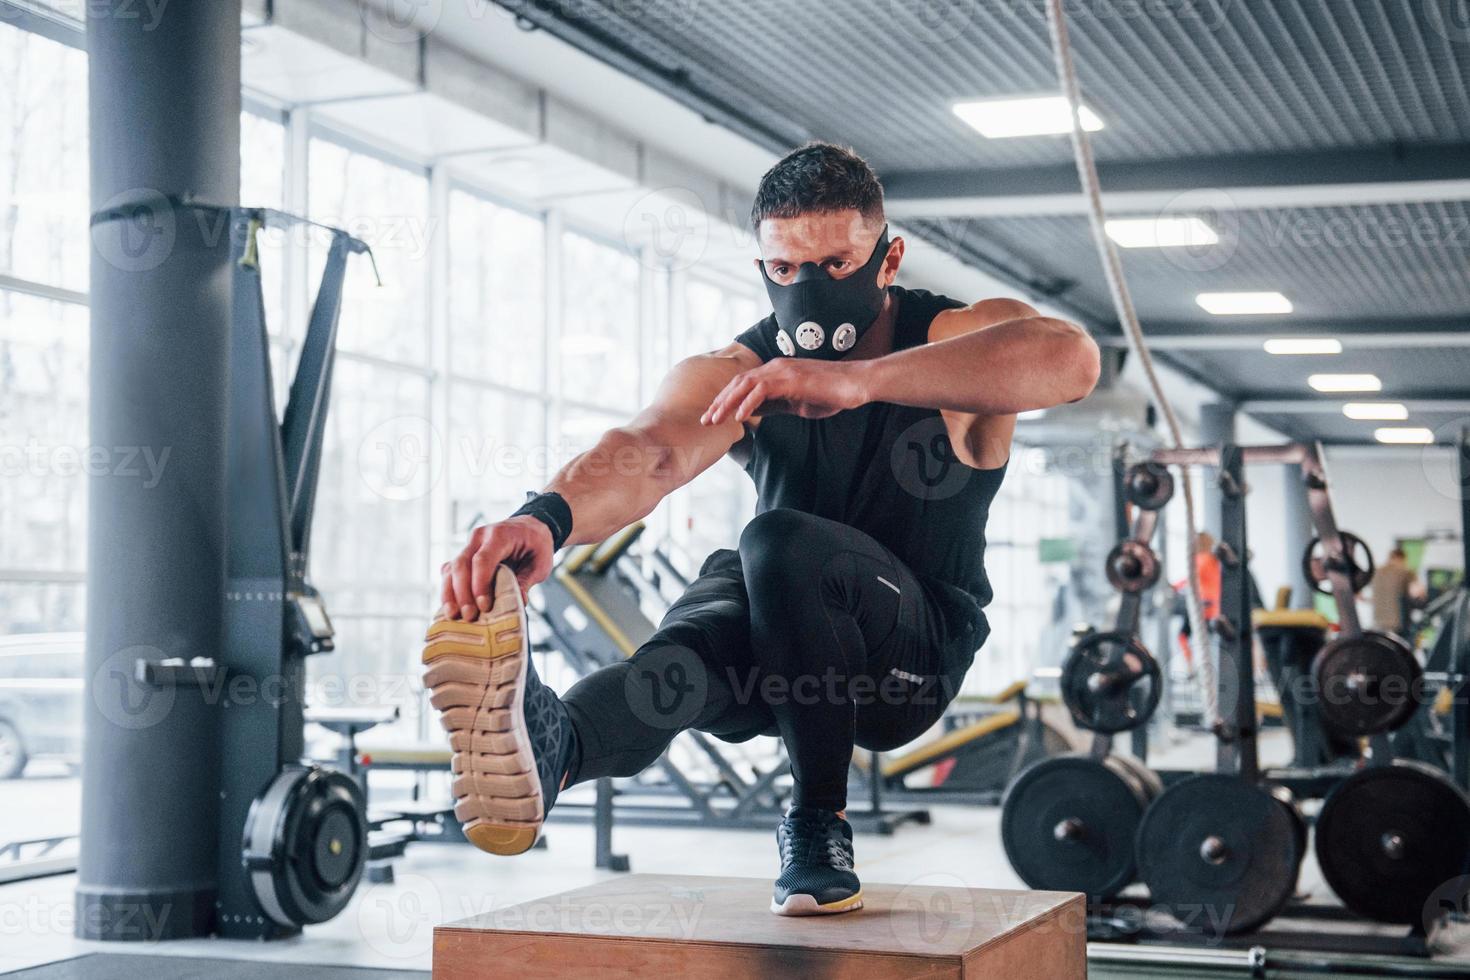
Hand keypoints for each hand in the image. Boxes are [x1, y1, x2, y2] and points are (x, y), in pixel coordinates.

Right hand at [439, 516, 553, 621]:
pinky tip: (451, 608)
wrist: (530, 527)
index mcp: (500, 535)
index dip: (480, 584)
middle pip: (461, 564)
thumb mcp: (540, 563)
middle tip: (469, 616)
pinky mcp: (464, 556)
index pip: (482, 560)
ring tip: (452, 616)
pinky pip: (450, 572)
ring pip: (451, 568)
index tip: (484, 606)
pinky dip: (449, 590)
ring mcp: (469, 546)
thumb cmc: (536, 545)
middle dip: (462, 593)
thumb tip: (519, 603)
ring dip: (449, 593)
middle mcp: (479, 538)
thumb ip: (526, 581)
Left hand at [700, 359, 870, 424]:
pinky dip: (749, 403)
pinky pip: (763, 390)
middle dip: (718, 402)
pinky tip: (740, 417)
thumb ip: (775, 405)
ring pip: (745, 384)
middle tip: (705, 421)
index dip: (724, 401)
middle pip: (737, 383)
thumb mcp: (796, 403)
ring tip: (715, 420)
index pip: (742, 385)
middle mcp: (774, 367)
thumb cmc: (830, 394)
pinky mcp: (791, 378)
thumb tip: (754, 413)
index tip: (712, 417)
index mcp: (775, 372)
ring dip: (727, 403)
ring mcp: (782, 371)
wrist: (855, 384)